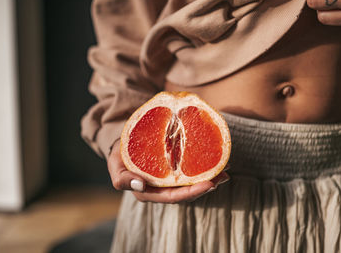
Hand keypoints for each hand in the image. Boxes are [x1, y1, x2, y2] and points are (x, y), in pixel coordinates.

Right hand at [107, 140, 229, 202]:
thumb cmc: (119, 155)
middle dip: (206, 186)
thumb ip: (121, 179)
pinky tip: (216, 162)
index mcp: (148, 192)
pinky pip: (190, 171)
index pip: (172, 197)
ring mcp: (169, 180)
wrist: (123, 142)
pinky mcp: (173, 169)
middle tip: (223, 177)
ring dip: (209, 178)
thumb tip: (140, 185)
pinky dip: (203, 168)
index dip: (191, 193)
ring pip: (191, 183)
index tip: (209, 184)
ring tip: (225, 171)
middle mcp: (161, 189)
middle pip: (186, 192)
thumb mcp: (114, 166)